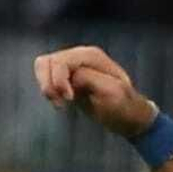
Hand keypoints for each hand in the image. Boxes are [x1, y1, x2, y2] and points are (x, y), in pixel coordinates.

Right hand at [32, 44, 157, 138]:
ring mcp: (72, 65)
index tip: (69, 100)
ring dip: (45, 85)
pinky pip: (46, 75)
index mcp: (91, 56)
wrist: (129, 115)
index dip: (59, 81)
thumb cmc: (124, 106)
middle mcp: (79, 56)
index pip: (61, 62)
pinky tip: (60, 101)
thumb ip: (89, 79)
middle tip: (61, 104)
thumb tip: (71, 76)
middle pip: (47, 62)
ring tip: (58, 103)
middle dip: (49, 84)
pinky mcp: (67, 76)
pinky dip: (47, 88)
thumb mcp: (111, 92)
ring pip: (42, 66)